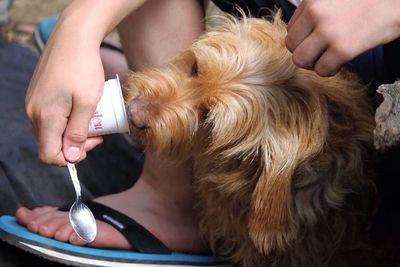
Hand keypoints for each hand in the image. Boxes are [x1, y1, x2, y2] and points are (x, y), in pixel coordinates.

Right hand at [26, 20, 103, 164]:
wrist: (73, 37)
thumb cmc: (83, 68)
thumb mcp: (87, 103)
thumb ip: (77, 132)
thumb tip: (70, 158)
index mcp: (46, 117)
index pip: (49, 155)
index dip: (70, 158)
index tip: (91, 143)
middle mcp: (33, 112)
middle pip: (51, 144)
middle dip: (75, 143)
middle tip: (98, 131)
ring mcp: (34, 102)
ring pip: (51, 131)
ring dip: (72, 131)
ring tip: (92, 118)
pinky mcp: (38, 95)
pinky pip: (50, 117)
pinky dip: (66, 119)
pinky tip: (81, 108)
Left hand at [285, 0, 399, 75]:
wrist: (397, 1)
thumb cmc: (369, 0)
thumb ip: (317, 10)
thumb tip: (303, 34)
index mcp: (312, 0)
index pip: (291, 29)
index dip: (303, 38)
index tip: (315, 41)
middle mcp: (316, 13)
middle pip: (291, 45)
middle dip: (304, 52)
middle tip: (320, 53)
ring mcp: (328, 31)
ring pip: (300, 60)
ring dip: (313, 64)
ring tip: (327, 59)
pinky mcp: (343, 48)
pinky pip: (322, 70)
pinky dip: (329, 71)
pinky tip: (340, 63)